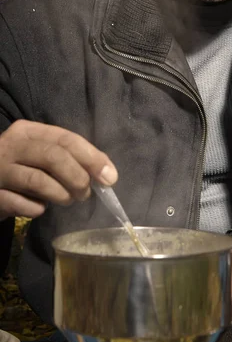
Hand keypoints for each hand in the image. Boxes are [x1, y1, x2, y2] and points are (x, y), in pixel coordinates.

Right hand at [0, 120, 117, 219]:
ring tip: (68, 201)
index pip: (65, 138)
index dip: (91, 157)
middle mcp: (11, 145)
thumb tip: (106, 173)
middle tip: (85, 193)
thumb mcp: (40, 155)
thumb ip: (69, 158)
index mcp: (28, 131)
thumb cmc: (19, 169)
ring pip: (39, 180)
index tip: (109, 176)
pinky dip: (37, 210)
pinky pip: (22, 205)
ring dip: (62, 194)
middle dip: (77, 177)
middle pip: (54, 156)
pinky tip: (39, 209)